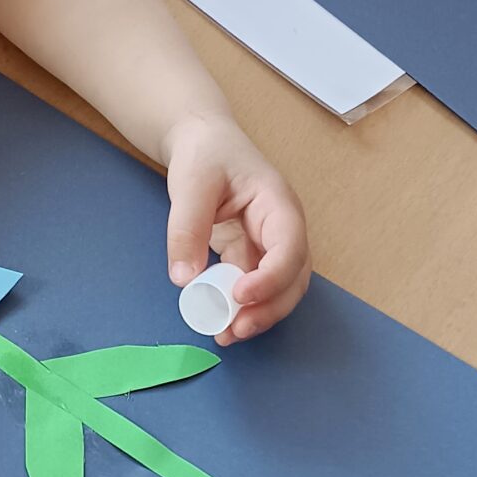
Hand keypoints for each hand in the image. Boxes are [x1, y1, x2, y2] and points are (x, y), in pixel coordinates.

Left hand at [161, 111, 311, 341]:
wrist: (202, 142)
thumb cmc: (205, 154)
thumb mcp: (191, 185)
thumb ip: (187, 230)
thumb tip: (184, 279)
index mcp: (278, 204)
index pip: (290, 247)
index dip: (272, 277)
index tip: (241, 296)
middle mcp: (282, 229)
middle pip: (293, 277)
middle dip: (269, 308)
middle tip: (234, 329)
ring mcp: (268, 245)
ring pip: (277, 289)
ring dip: (257, 314)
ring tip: (225, 334)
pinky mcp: (250, 256)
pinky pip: (252, 288)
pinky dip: (239, 307)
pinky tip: (218, 321)